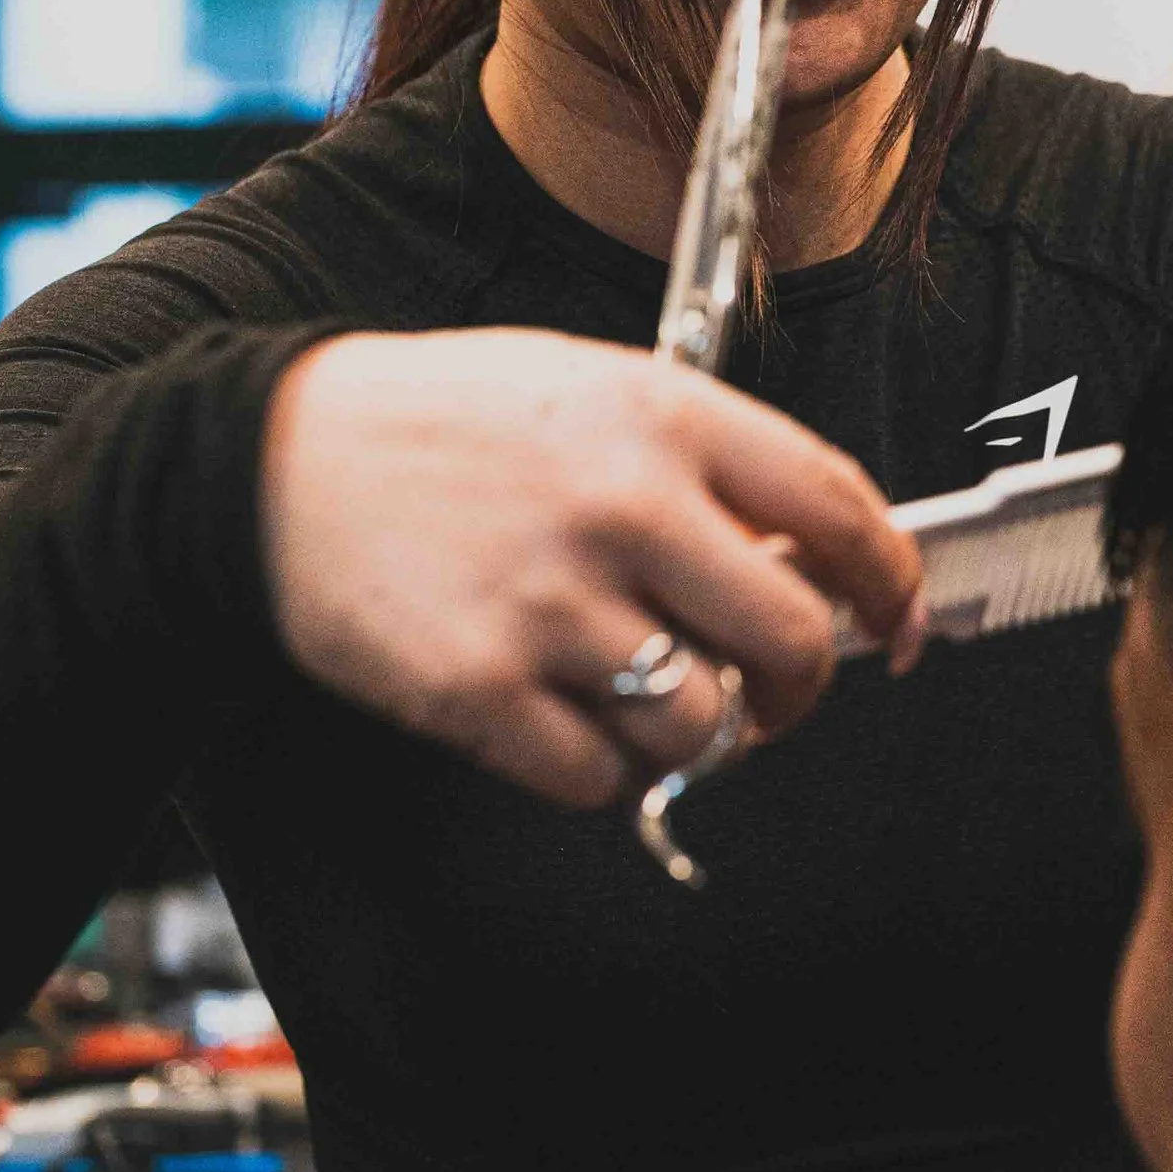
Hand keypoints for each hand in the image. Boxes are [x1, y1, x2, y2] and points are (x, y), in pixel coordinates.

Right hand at [260, 330, 923, 809]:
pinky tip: (565, 719)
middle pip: (794, 640)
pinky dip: (599, 771)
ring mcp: (551, 604)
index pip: (840, 510)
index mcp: (663, 419)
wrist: (272, 458)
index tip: (900, 620)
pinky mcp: (480, 689)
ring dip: (696, 734)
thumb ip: (705, 467)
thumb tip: (817, 563)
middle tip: (778, 693)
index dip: (893, 582)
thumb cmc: (444, 422)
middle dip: (804, 687)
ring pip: (705, 727)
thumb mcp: (592, 392)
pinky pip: (599, 779)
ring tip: (647, 698)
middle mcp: (623, 509)